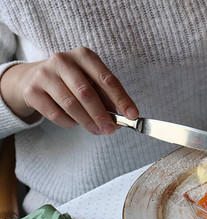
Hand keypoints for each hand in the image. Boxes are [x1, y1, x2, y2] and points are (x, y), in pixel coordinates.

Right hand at [0, 46, 138, 134]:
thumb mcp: (91, 80)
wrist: (33, 76)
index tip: (132, 114)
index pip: (106, 79)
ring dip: (87, 122)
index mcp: (84, 56)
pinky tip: (77, 124)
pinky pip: (55, 114)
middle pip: (86, 92)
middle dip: (102, 115)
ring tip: (98, 131)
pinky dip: (70, 123)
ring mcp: (44, 75)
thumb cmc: (72, 80)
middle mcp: (62, 61)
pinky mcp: (32, 91)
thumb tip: (122, 118)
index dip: (121, 98)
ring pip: (70, 104)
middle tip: (112, 129)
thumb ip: (106, 96)